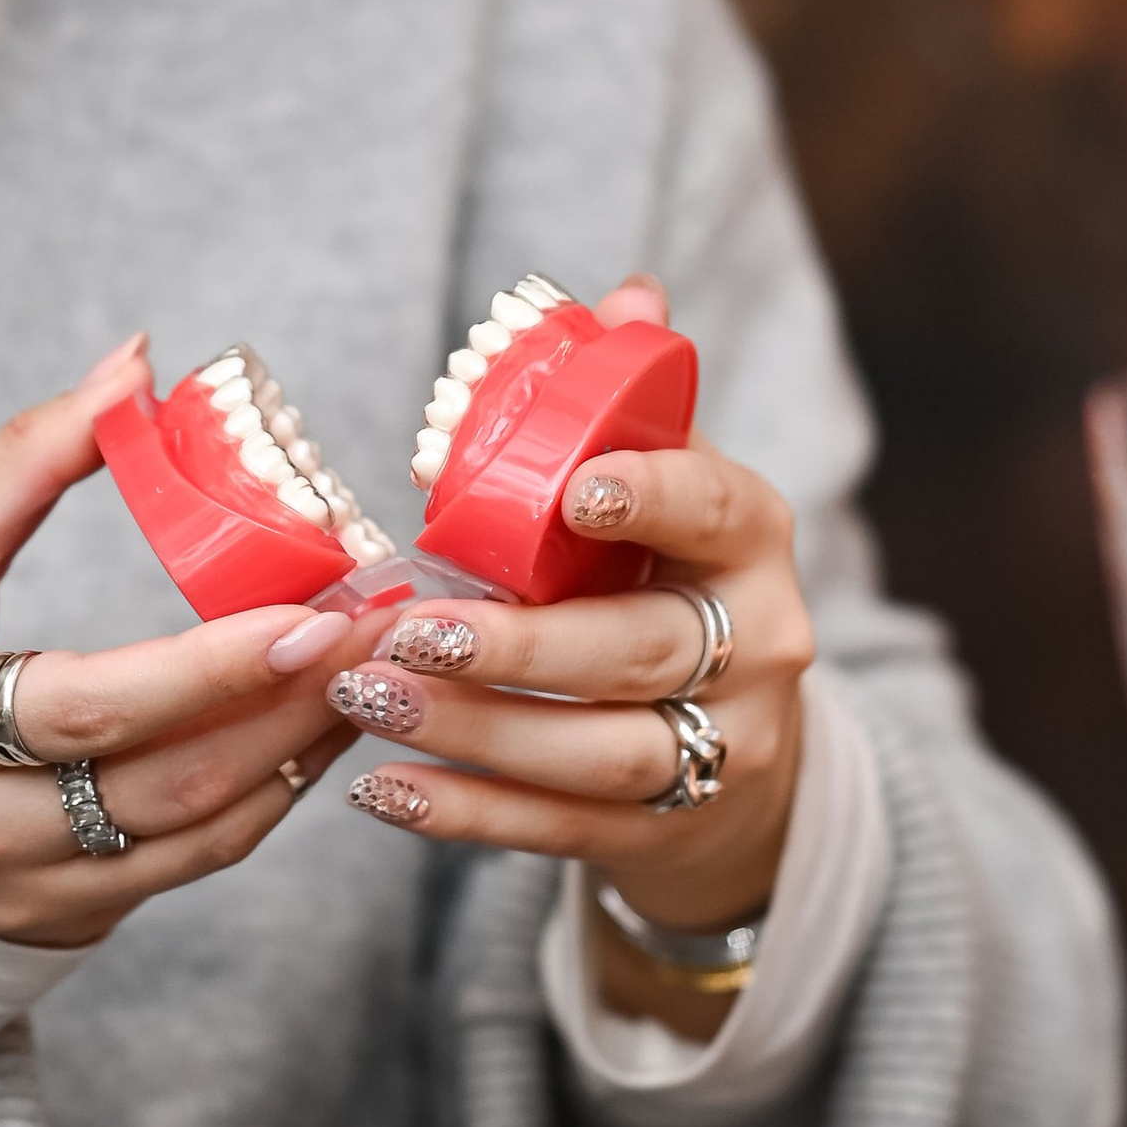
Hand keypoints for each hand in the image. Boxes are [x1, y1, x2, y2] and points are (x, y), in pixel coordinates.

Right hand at [0, 339, 357, 949]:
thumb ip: (26, 458)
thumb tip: (134, 366)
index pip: (84, 705)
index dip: (208, 669)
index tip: (312, 616)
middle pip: (161, 781)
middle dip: (288, 705)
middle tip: (377, 630)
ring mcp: (15, 891)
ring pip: (191, 834)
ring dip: (295, 752)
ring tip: (363, 670)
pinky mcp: (55, 919)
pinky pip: (186, 865)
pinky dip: (263, 798)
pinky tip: (307, 728)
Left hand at [322, 282, 813, 958]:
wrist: (737, 745)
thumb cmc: (671, 582)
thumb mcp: (675, 490)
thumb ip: (634, 403)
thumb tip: (623, 293)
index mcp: (752, 540)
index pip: (715, 509)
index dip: (650, 499)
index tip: (571, 493)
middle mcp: (758, 649)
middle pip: (640, 652)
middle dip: (520, 645)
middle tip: (408, 626)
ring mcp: (720, 752)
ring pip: (600, 754)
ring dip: (475, 730)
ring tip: (368, 697)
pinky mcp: (665, 833)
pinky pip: (560, 831)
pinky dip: (467, 815)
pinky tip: (380, 788)